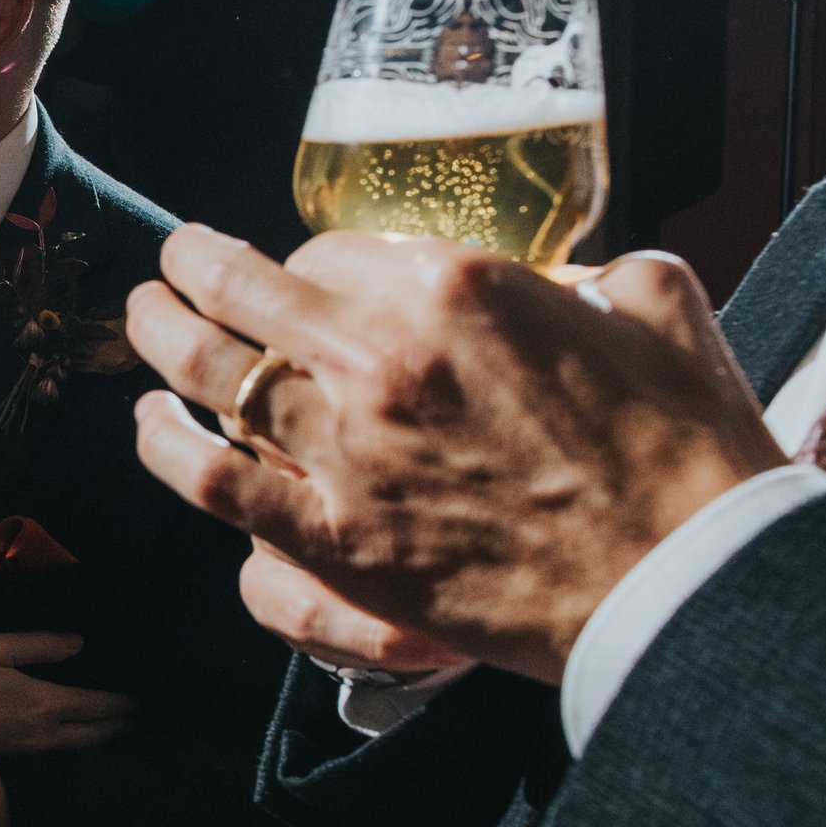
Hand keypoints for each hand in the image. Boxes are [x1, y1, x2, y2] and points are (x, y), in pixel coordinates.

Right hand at [0, 630, 133, 752]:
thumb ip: (40, 646)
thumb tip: (78, 644)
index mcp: (46, 703)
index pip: (94, 705)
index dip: (118, 704)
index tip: (138, 703)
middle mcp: (46, 733)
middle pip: (92, 734)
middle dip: (115, 727)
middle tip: (134, 722)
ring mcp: (30, 751)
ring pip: (75, 748)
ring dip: (97, 740)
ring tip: (111, 733)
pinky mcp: (14, 760)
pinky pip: (56, 755)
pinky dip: (73, 748)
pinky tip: (71, 743)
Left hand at [126, 228, 785, 682]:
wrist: (684, 578)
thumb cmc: (680, 450)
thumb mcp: (653, 307)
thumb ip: (587, 275)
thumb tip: (563, 277)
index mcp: (451, 286)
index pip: (333, 248)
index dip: (309, 261)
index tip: (308, 276)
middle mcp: (378, 356)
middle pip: (242, 289)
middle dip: (192, 265)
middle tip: (172, 261)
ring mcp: (345, 448)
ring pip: (207, 373)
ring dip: (158, 335)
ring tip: (141, 316)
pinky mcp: (332, 538)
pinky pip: (214, 483)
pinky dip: (165, 449)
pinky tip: (148, 425)